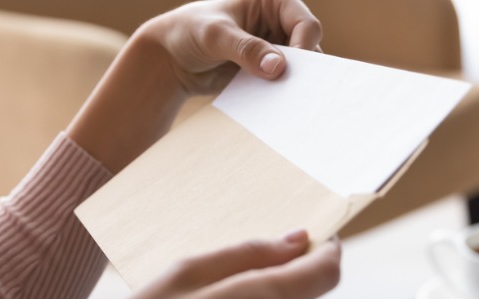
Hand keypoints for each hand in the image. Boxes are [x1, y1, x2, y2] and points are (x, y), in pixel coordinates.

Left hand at [140, 0, 322, 94]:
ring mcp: (273, 50)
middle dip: (304, 70)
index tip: (290, 69)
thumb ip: (246, 49)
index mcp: (273, 2)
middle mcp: (278, 24)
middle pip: (308, 48)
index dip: (304, 46)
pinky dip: (280, 95)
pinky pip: (281, 86)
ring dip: (293, 85)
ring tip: (287, 102)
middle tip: (299, 91)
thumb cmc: (189, 32)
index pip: (305, 24)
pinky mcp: (265, 72)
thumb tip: (277, 67)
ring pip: (298, 70)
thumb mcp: (216, 36)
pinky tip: (274, 108)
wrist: (170, 58)